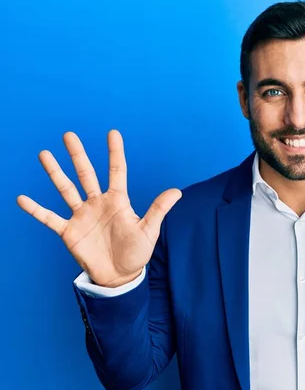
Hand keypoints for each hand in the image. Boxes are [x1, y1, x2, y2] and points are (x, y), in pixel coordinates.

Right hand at [17, 130, 181, 286]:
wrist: (119, 276)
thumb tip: (177, 191)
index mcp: (118, 201)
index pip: (116, 171)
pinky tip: (21, 198)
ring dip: (55, 173)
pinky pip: (49, 218)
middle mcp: (97, 203)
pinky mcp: (69, 231)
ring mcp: (82, 216)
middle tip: (69, 135)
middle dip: (78, 155)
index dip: (115, 153)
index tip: (112, 133)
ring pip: (66, 189)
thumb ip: (158, 210)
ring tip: (44, 154)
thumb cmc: (136, 252)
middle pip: (86, 174)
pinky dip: (36, 210)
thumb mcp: (149, 230)